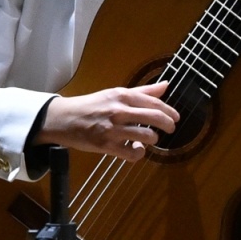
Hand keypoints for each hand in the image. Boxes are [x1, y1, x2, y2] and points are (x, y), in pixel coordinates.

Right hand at [34, 82, 179, 162]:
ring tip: (149, 139)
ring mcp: (112, 129)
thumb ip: (142, 91)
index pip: (154, 103)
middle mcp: (119, 110)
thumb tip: (166, 85)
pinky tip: (135, 150)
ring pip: (146, 136)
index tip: (176, 118)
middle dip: (168, 125)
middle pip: (155, 118)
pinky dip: (138, 153)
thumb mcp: (115, 94)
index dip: (170, 111)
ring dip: (152, 139)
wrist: (64, 118)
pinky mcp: (106, 145)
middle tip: (170, 129)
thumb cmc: (92, 105)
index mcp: (122, 96)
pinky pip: (132, 153)